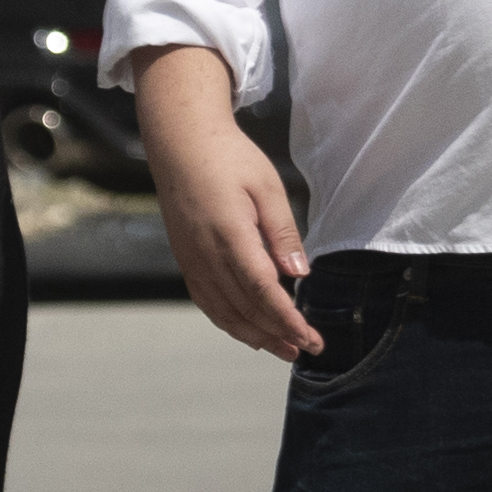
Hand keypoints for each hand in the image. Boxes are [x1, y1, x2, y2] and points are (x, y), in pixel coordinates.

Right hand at [138, 46, 318, 359]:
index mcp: (230, 235)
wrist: (180, 142)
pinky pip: (207, 301)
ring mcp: (192, 259)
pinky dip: (228, 322)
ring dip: (254, 335)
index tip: (311, 337)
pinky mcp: (185, 259)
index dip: (287, 320)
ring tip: (282, 348)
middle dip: (278, 334)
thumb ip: (282, 232)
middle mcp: (206, 254)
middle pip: (244, 309)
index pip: (263, 292)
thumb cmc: (228, 157)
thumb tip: (299, 273)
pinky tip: (247, 329)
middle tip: (307, 349)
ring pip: (223, 312)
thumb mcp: (267, 186)